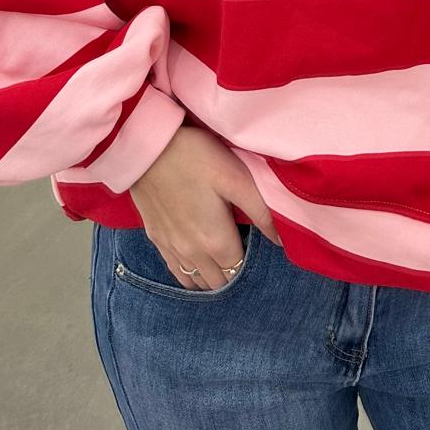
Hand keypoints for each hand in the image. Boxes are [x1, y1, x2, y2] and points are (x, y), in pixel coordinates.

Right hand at [129, 124, 283, 290]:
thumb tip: (281, 241)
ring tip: (220, 255)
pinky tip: (196, 260)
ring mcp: (171, 249)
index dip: (250, 258)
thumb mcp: (237, 179)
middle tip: (239, 246)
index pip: (239, 269)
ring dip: (211, 275)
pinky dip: (190, 273)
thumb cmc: (198, 158)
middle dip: (232, 271)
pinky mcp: (155, 239)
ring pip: (196, 281)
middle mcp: (193, 254)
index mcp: (216, 241)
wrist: (148, 148)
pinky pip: (176, 272)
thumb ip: (261, 213)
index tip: (252, 241)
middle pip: (219, 281)